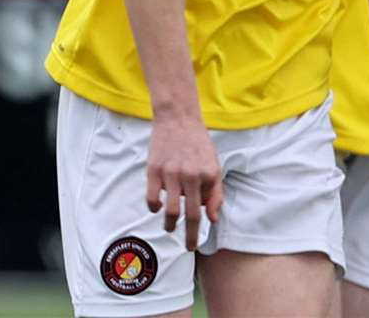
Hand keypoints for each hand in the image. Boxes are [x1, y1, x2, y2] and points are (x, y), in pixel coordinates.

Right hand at [146, 114, 222, 250]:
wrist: (178, 120)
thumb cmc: (198, 145)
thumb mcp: (214, 165)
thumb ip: (215, 192)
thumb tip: (213, 219)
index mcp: (208, 175)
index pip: (203, 210)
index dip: (198, 229)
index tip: (195, 243)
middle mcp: (191, 176)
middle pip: (189, 215)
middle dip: (188, 236)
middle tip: (188, 248)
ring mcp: (171, 173)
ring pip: (170, 210)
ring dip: (169, 224)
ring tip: (169, 228)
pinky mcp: (154, 170)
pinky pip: (152, 198)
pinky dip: (154, 207)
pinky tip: (157, 207)